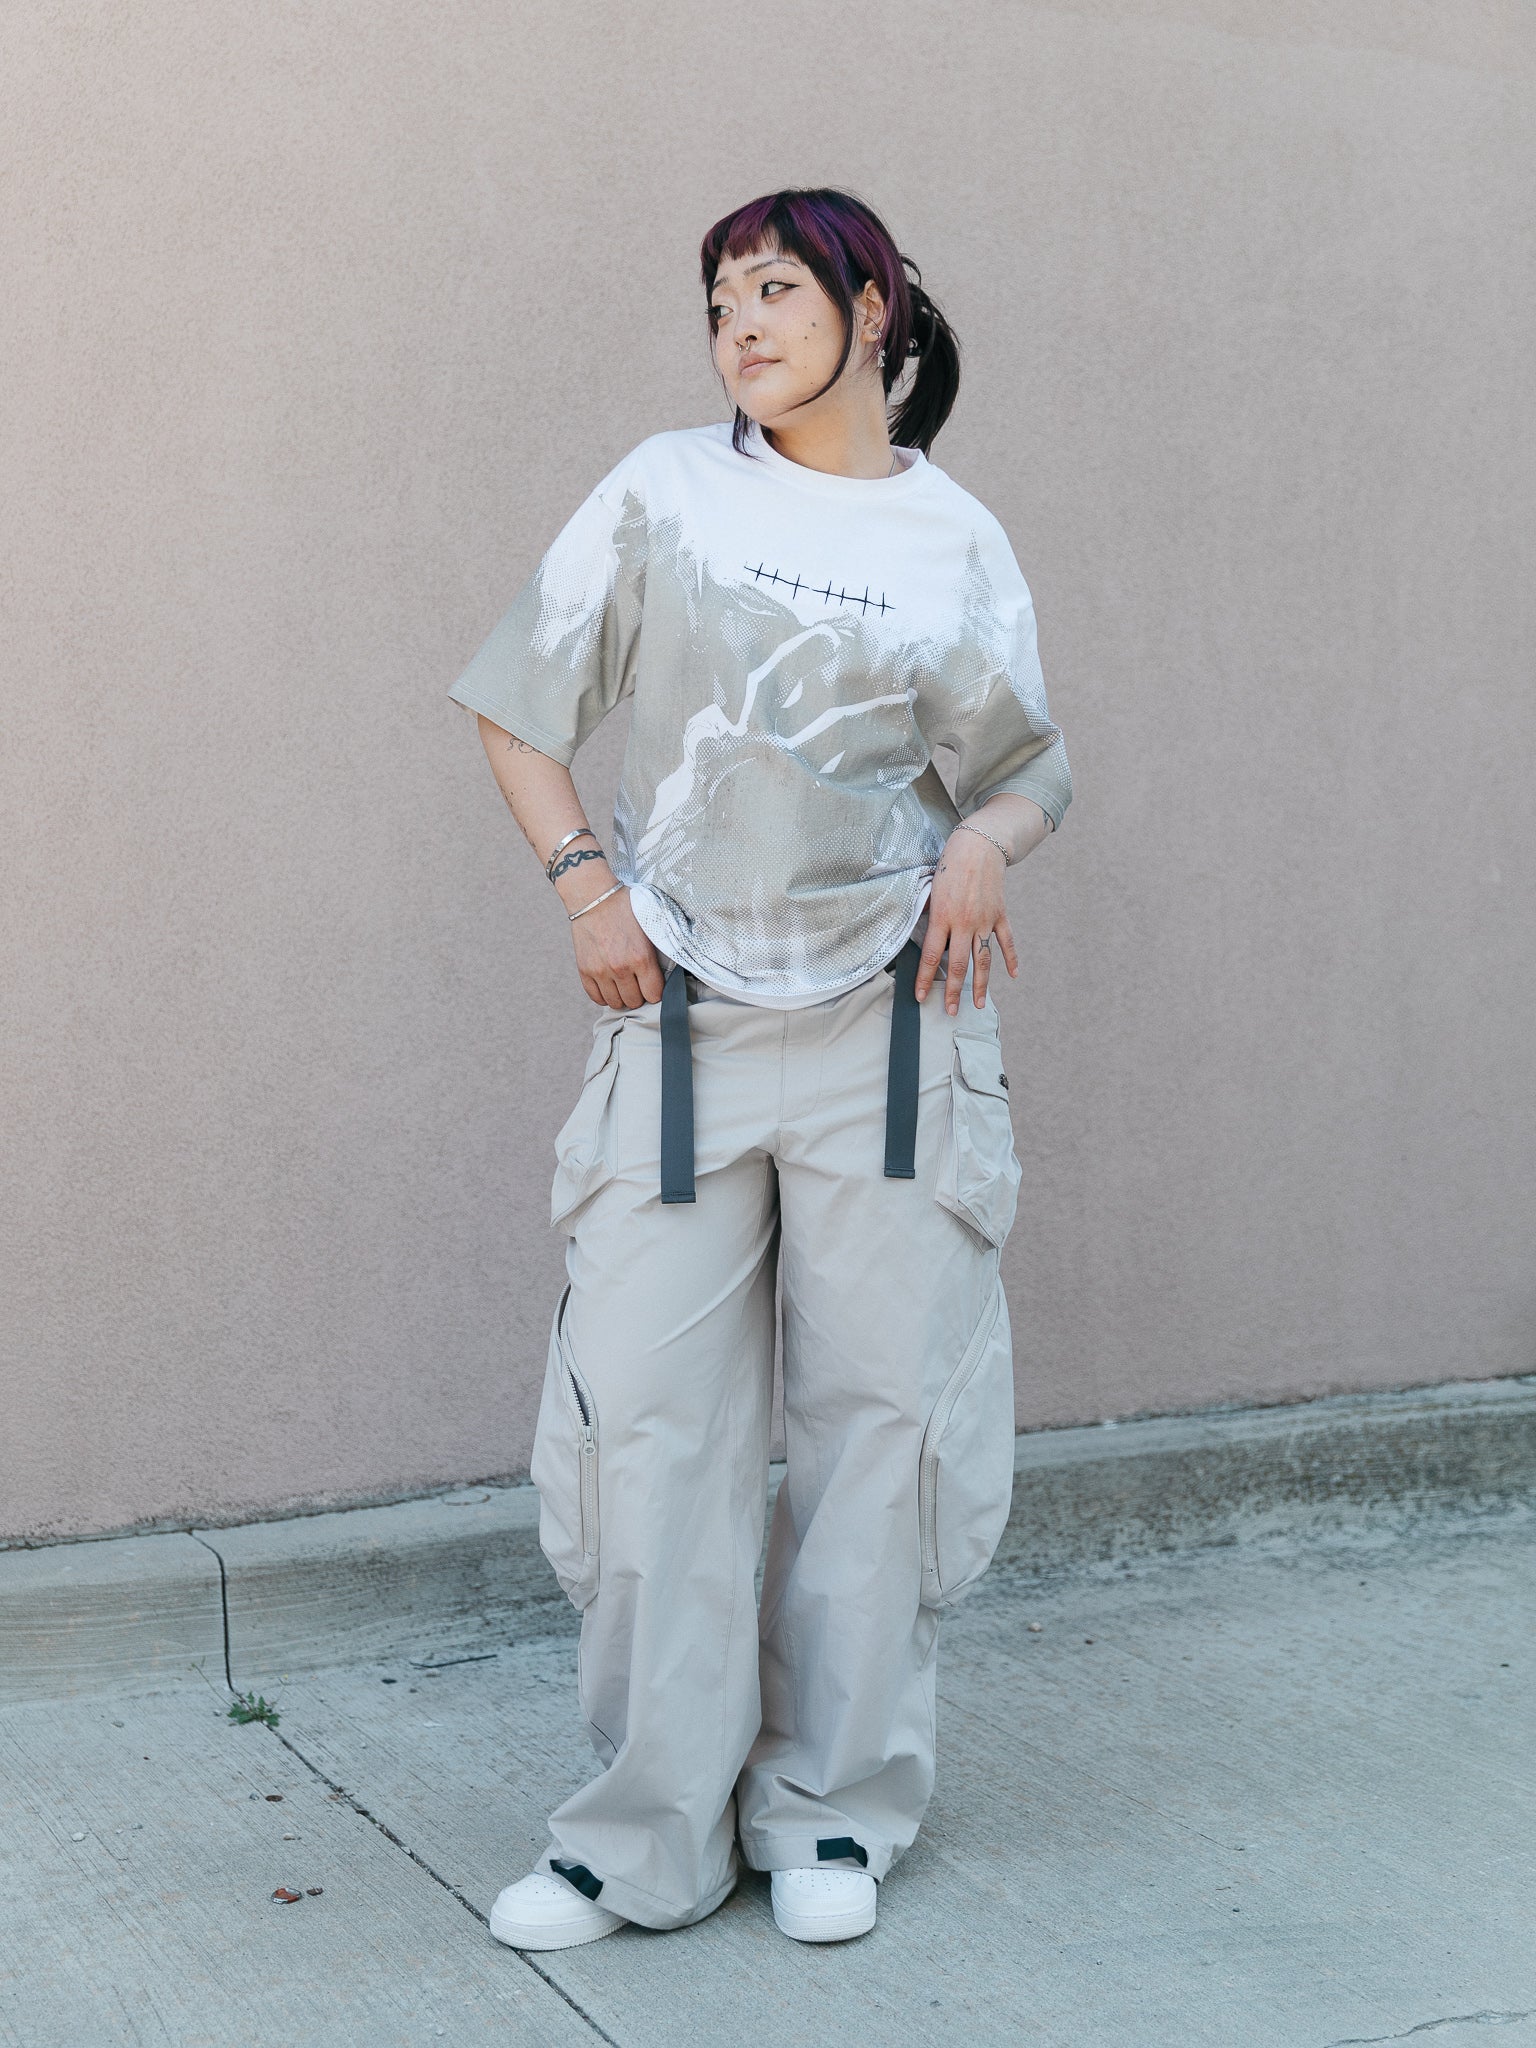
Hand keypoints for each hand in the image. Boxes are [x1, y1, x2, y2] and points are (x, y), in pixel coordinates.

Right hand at [568, 882, 665, 1008]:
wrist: (594, 897)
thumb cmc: (625, 908)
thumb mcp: (650, 927)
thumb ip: (657, 953)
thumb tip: (665, 974)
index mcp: (641, 958)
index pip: (654, 995)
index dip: (656, 991)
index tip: (653, 985)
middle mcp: (620, 968)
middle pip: (634, 1002)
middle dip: (639, 995)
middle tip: (638, 983)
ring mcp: (600, 971)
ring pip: (615, 1003)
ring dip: (621, 996)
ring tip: (624, 984)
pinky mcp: (584, 970)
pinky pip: (596, 997)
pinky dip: (604, 995)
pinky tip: (609, 986)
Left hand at [915, 827, 1018, 1013]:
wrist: (977, 846)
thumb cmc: (948, 866)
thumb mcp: (930, 890)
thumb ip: (929, 916)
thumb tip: (925, 940)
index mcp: (942, 917)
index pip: (929, 956)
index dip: (924, 979)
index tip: (920, 996)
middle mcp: (964, 922)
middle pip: (957, 965)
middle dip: (953, 991)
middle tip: (949, 1011)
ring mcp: (984, 920)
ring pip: (983, 960)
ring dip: (981, 985)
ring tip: (979, 1004)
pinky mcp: (1000, 914)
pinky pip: (1006, 941)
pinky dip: (1011, 959)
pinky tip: (1013, 975)